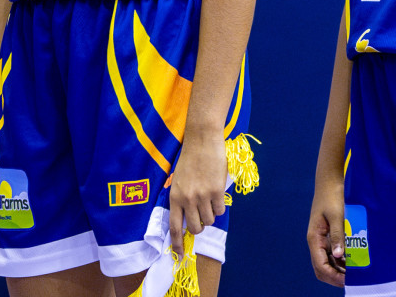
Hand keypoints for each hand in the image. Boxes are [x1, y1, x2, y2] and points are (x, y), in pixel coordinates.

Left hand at [168, 127, 227, 251]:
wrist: (202, 141)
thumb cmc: (189, 159)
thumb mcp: (178, 180)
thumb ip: (181, 199)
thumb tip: (187, 219)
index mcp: (174, 196)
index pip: (174, 227)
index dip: (177, 243)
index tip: (178, 255)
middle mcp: (187, 199)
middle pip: (195, 228)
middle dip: (200, 226)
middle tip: (202, 216)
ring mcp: (202, 196)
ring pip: (209, 220)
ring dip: (211, 213)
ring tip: (209, 198)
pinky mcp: (216, 191)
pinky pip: (220, 210)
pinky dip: (220, 205)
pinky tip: (216, 192)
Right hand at [307, 174, 346, 284]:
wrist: (330, 181)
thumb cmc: (332, 196)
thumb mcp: (337, 216)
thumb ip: (338, 235)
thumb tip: (339, 256)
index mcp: (314, 238)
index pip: (320, 265)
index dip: (333, 276)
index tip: (348, 280)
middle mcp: (317, 241)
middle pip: (321, 268)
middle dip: (335, 277)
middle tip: (353, 280)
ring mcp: (322, 239)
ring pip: (328, 263)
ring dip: (339, 270)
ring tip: (356, 273)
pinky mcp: (329, 235)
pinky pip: (334, 254)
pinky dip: (342, 261)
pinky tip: (354, 261)